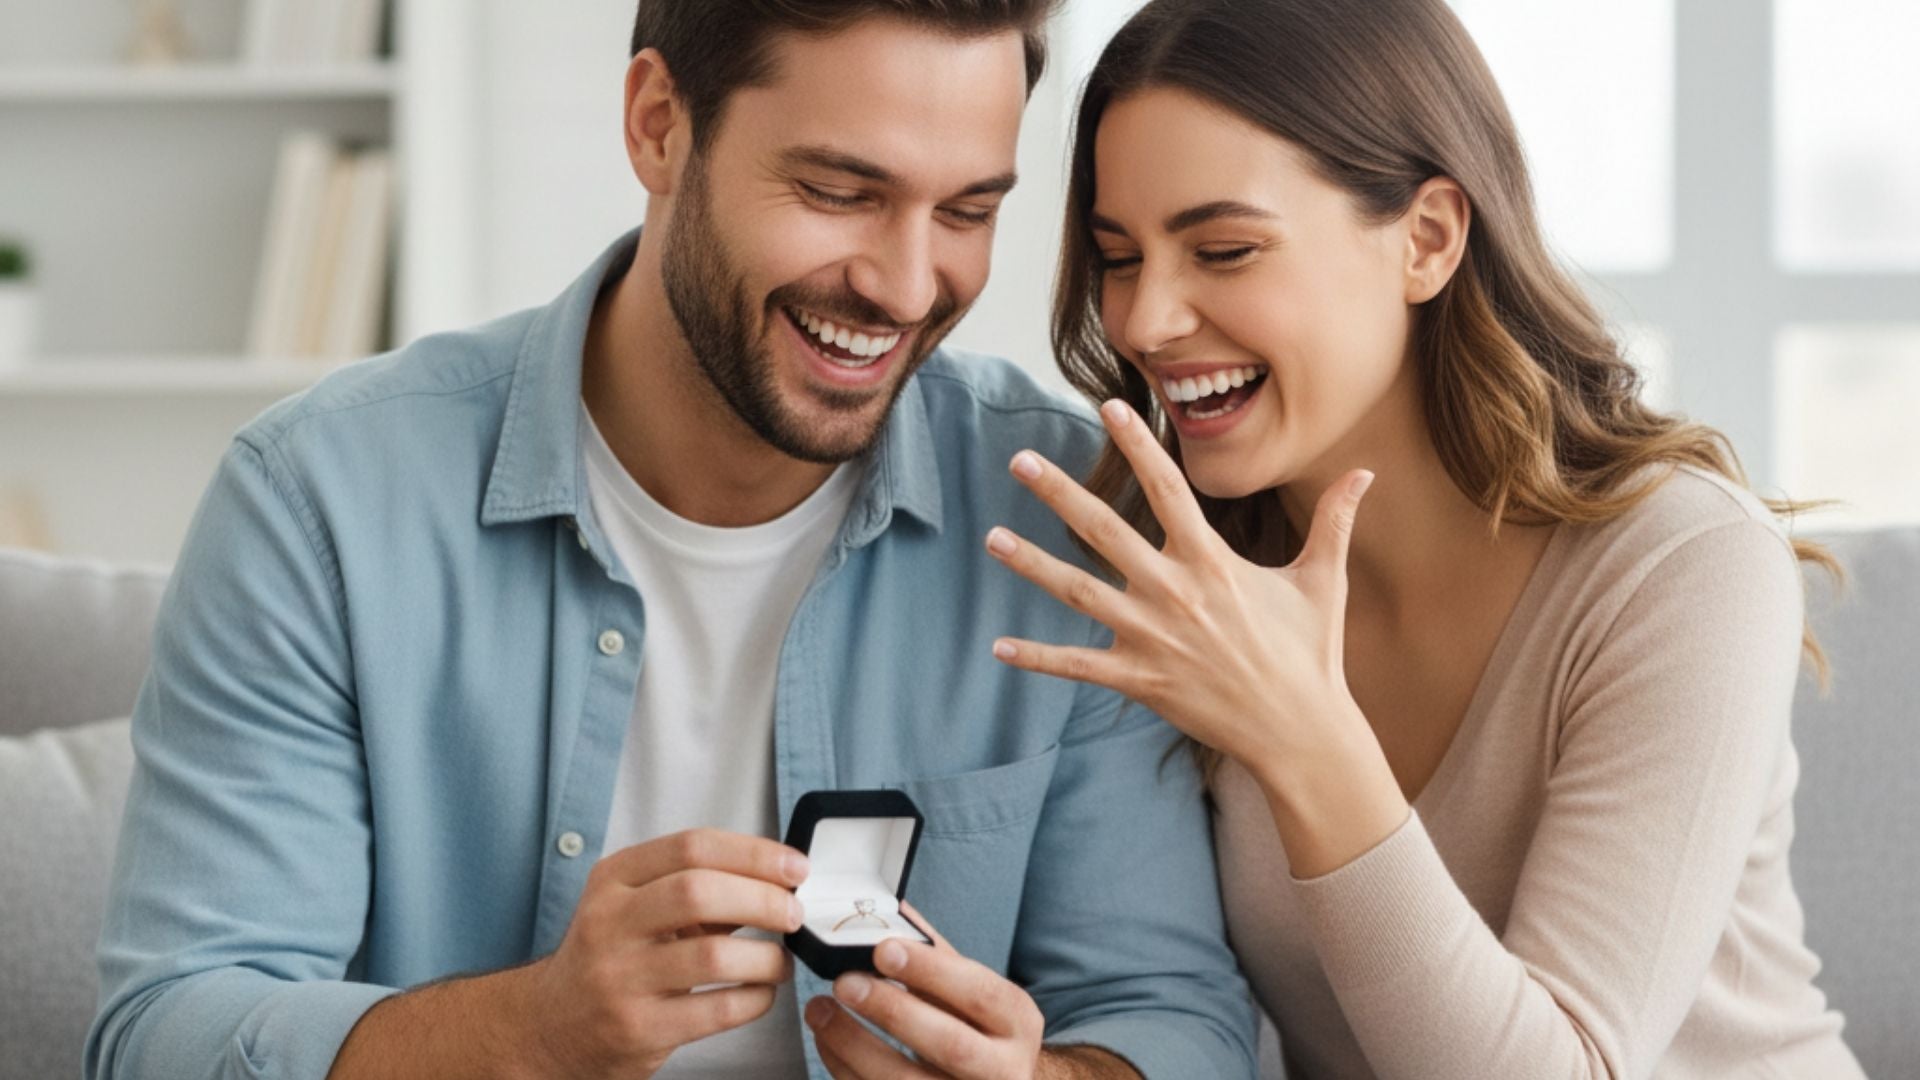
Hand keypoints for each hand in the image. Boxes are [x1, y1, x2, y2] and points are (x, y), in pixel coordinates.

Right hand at [515, 828, 808, 1078]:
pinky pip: (716, 1010)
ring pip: (712, 956)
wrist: (552, 1025)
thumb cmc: (614, 957)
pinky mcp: (637, 1029)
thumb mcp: (637, 907)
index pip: (691, 847)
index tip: (795, 867)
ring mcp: (619, 979)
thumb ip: (699, 888)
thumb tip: (779, 878)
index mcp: (613, 879)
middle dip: (764, 899)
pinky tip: (761, 993)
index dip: (753, 853)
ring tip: (780, 962)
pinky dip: (754, 999)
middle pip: (699, 893)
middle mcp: (609, 923)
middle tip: (794, 914)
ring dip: (765, 957)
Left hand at [805, 904, 1046, 1078]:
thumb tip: (892, 910)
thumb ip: (937, 955)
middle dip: (893, 1012)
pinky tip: (827, 1040)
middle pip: (950, 1046)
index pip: (980, 994)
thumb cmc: (980, 1031)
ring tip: (819, 1010)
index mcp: (1018, 1024)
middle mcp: (1005, 1069)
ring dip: (855, 1045)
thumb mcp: (973, 992)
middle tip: (845, 982)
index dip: (931, 971)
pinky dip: (845, 1069)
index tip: (883, 949)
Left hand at [985, 398, 1375, 789]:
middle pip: (1105, 531)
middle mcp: (1176, 592)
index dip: (1136, 445)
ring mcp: (1153, 637)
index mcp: (1213, 561)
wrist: (1301, 731)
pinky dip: (1039, 659)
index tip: (1107, 407)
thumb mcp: (1323, 580)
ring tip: (991, 537)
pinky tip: (999, 648)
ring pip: (1079, 592)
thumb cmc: (1311, 654)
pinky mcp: (1140, 681)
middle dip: (1058, 494)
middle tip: (1018, 460)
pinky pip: (1080, 667)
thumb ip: (1334, 522)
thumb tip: (1366, 473)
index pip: (1167, 488)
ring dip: (1032, 565)